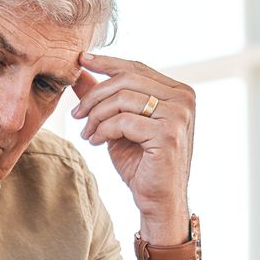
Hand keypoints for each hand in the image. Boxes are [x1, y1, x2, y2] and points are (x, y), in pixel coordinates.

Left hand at [72, 55, 194, 240]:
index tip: (81, 60)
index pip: (136, 68)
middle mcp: (183, 98)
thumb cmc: (140, 163)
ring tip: (87, 133)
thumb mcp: (118, 123)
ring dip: (96, 116)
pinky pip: (123, 121)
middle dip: (95, 95)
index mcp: (177, 91)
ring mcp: (179, 115)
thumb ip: (103, 97)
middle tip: (76, 114)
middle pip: (126, 80)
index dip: (106, 62)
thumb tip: (79, 71)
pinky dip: (103, 130)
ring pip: (122, 99)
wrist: (158, 199)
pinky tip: (96, 142)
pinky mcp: (168, 133)